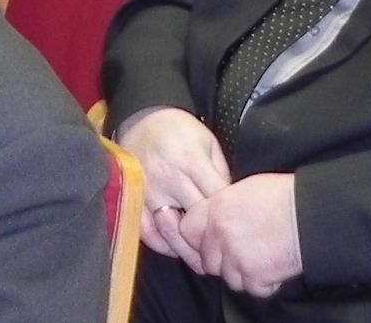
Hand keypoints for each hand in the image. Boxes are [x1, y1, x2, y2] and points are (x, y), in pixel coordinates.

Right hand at [117, 107, 230, 267]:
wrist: (142, 118)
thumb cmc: (180, 131)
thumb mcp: (208, 143)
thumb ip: (220, 174)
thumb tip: (229, 205)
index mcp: (190, 162)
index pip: (217, 199)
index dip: (230, 214)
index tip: (237, 223)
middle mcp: (168, 178)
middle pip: (196, 219)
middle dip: (212, 234)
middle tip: (225, 244)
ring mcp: (148, 190)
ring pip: (172, 230)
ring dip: (188, 244)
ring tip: (202, 253)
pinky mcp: (133, 197)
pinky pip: (146, 229)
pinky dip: (160, 243)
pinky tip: (174, 247)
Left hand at [178, 172, 301, 296]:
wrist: (311, 214)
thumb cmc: (284, 196)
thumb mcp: (243, 189)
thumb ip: (221, 205)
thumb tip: (213, 216)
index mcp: (214, 209)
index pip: (186, 231)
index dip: (197, 238)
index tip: (209, 240)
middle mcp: (219, 235)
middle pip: (207, 259)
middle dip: (222, 259)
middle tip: (242, 251)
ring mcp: (236, 258)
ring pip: (228, 277)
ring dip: (242, 272)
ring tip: (261, 256)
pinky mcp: (255, 277)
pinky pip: (251, 288)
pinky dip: (263, 283)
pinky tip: (273, 267)